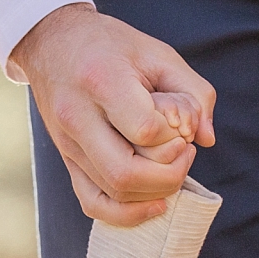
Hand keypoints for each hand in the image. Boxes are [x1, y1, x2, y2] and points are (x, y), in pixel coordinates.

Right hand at [11, 4, 215, 224]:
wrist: (52, 43)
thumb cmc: (111, 46)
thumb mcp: (158, 53)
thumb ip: (193, 92)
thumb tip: (205, 139)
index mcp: (102, 81)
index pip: (145, 131)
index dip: (174, 138)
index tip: (183, 127)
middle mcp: (78, 117)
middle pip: (125, 173)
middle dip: (168, 175)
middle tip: (184, 155)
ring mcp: (67, 144)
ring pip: (113, 193)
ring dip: (153, 192)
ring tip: (171, 170)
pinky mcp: (66, 160)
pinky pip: (92, 203)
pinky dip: (125, 214)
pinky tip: (152, 204)